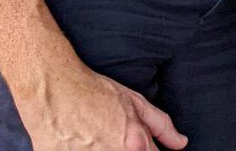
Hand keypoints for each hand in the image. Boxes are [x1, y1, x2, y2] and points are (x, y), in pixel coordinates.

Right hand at [19, 67, 187, 150]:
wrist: (54, 90)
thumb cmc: (93, 92)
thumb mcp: (134, 101)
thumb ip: (161, 125)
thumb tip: (181, 144)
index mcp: (135, 146)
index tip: (141, 146)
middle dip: (130, 150)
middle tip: (115, 138)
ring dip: (108, 150)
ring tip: (98, 138)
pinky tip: (86, 143)